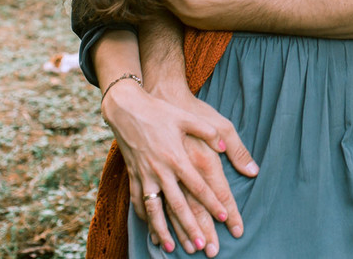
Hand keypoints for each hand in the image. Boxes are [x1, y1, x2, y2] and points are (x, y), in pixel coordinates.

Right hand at [102, 80, 258, 254]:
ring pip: (155, 209)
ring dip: (164, 230)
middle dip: (191, 227)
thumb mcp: (188, 117)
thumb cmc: (161, 112)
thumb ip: (208, 132)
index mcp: (178, 157)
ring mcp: (145, 175)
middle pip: (178, 205)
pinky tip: (151, 229)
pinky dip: (144, 217)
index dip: (212, 202)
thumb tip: (223, 144)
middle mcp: (161, 170)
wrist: (128, 108)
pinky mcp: (133, 175)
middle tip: (202, 246)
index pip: (199, 186)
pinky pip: (137, 201)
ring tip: (172, 248)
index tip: (224, 217)